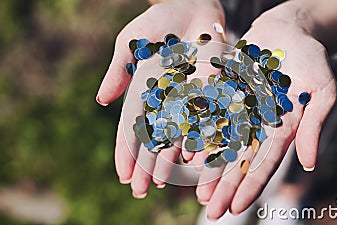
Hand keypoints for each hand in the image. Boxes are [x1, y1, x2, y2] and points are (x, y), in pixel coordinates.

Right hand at [96, 0, 224, 196]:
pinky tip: (195, 162)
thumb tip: (102, 101)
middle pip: (153, 137)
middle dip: (146, 164)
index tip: (123, 175)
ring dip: (170, 160)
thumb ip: (120, 70)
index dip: (126, 151)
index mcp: (144, 90)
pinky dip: (201, 140)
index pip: (131, 126)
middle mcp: (165, 99)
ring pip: (178, 135)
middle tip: (140, 191)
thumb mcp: (132, 41)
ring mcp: (188, 98)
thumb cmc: (160, 21)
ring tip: (163, 184)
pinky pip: (206, 120)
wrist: (194, 5)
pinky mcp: (211, 91)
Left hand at [196, 10, 336, 219]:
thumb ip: (313, 125)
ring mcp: (241, 109)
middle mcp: (259, 124)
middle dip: (225, 185)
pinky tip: (186, 152)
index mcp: (282, 128)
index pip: (265, 163)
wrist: (288, 29)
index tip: (236, 208)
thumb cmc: (311, 58)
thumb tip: (309, 163)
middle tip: (210, 210)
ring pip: (221, 143)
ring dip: (209, 167)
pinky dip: (199, 133)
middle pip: (239, 160)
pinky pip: (210, 115)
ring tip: (196, 191)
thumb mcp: (322, 91)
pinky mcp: (226, 92)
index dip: (250, 186)